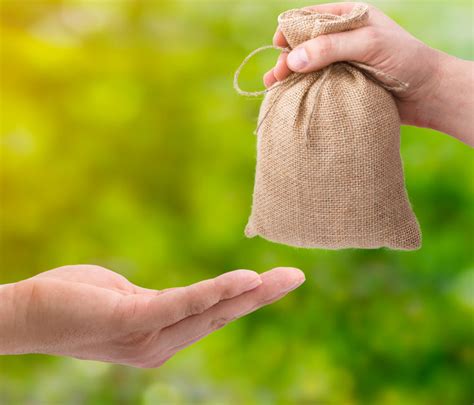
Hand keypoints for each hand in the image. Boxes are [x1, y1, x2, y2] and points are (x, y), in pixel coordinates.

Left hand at [0, 265, 304, 367]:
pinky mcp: (133, 321)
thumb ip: (157, 302)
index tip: (274, 281)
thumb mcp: (127, 300)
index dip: (247, 301)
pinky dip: (216, 292)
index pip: (213, 316)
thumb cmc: (75, 302)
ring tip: (282, 278)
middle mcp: (161, 345)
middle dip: (263, 296)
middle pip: (222, 316)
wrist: (25, 315)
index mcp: (161, 336)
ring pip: (210, 312)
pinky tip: (244, 279)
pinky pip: (183, 304)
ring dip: (250, 293)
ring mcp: (148, 337)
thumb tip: (181, 298)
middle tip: (297, 276)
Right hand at [264, 2, 473, 145]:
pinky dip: (301, 90)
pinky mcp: (342, 86)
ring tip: (272, 87)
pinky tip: (288, 96)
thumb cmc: (405, 60)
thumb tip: (292, 59)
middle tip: (277, 75)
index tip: (278, 44)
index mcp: (349, 18)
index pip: (311, 18)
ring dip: (290, 76)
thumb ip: (331, 48)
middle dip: (287, 57)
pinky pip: (317, 86)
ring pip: (307, 67)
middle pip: (304, 45)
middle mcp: (342, 40)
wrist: (428, 94)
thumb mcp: (369, 45)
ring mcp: (341, 64)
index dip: (291, 30)